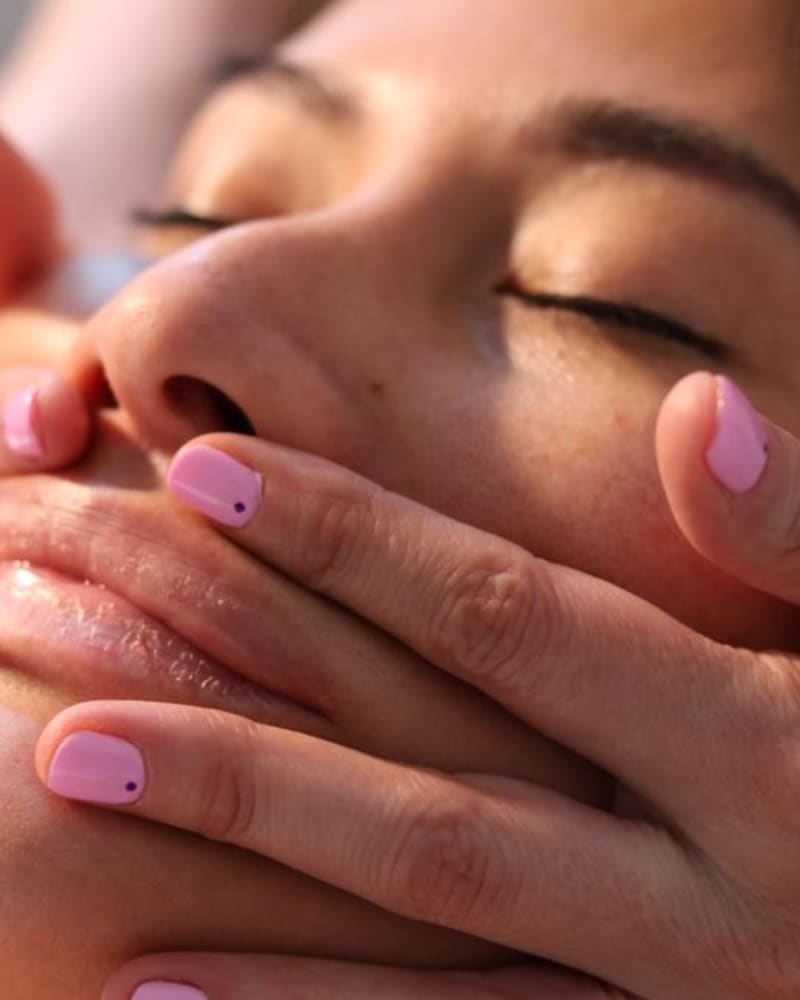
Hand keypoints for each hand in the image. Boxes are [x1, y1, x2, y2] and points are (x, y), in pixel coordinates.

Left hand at [32, 371, 799, 998]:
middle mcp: (688, 886)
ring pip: (419, 942)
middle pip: (422, 797)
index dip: (350, 539)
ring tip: (85, 831)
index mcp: (750, 745)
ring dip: (243, 906)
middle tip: (63, 711)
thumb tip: (699, 414)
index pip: (500, 616)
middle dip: (242, 746)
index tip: (204, 474)